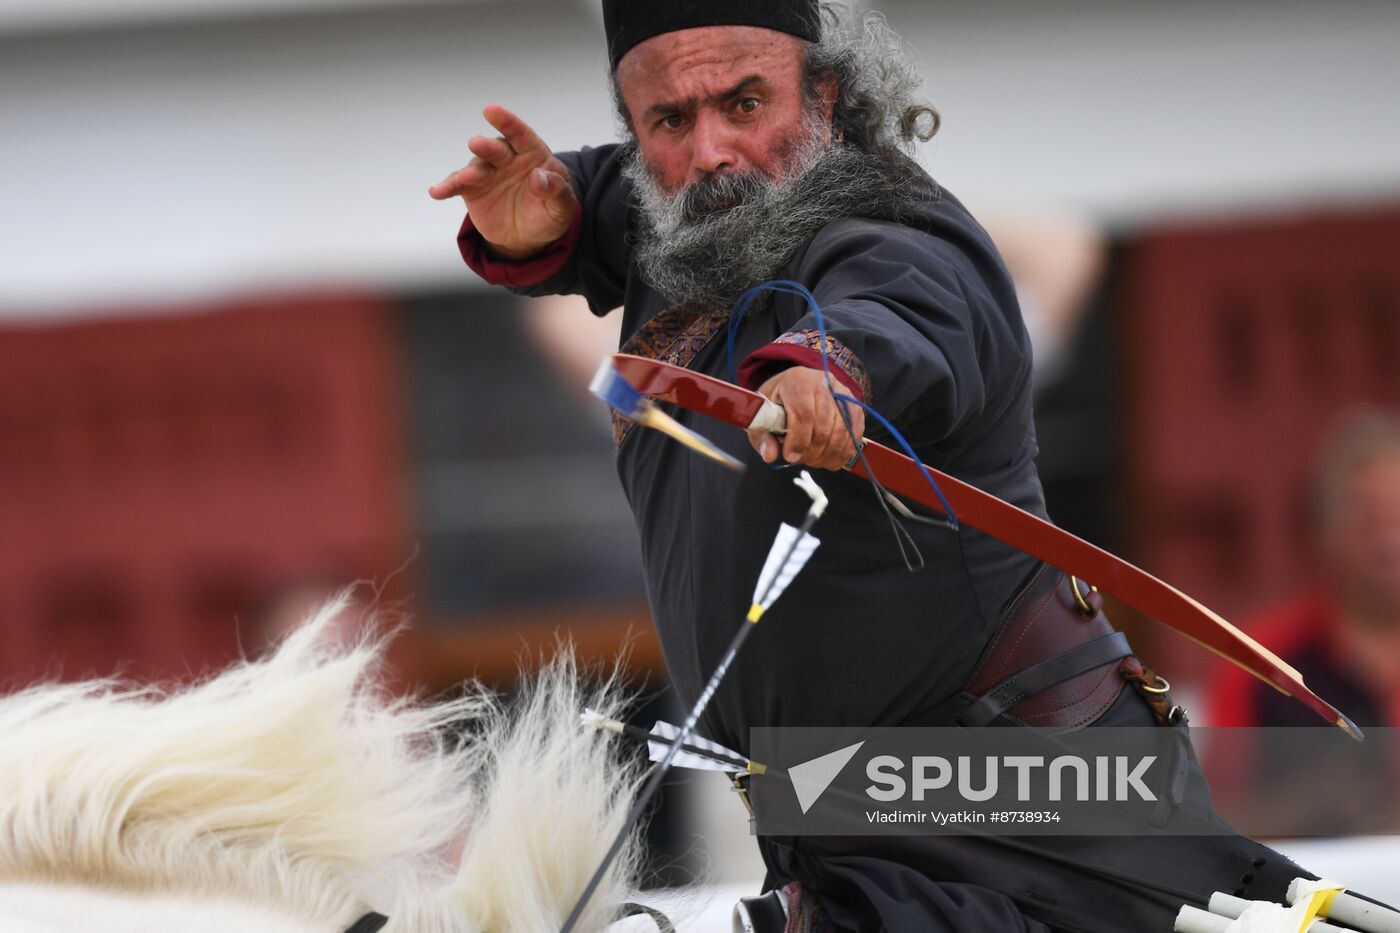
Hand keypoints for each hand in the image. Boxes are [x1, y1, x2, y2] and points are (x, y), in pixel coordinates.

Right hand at [428, 104, 578, 259]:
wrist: (528, 237)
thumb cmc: (548, 214)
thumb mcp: (562, 209)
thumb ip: (557, 192)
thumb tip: (540, 177)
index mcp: (533, 155)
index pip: (522, 135)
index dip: (507, 122)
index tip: (492, 111)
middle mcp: (508, 159)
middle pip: (496, 149)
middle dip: (486, 146)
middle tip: (476, 144)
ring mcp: (488, 172)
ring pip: (476, 166)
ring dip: (470, 172)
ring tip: (467, 178)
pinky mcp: (471, 188)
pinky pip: (458, 185)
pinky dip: (447, 187)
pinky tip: (437, 192)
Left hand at [747, 367, 864, 470]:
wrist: (797, 386)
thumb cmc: (777, 402)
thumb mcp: (762, 415)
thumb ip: (763, 436)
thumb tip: (770, 455)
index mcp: (797, 381)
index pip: (803, 413)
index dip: (798, 440)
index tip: (790, 456)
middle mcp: (823, 382)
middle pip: (824, 426)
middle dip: (812, 451)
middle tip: (801, 460)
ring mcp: (842, 393)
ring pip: (842, 432)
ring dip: (828, 454)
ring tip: (814, 460)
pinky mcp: (855, 405)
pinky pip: (854, 433)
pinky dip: (844, 452)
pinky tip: (830, 459)